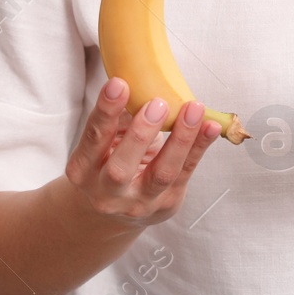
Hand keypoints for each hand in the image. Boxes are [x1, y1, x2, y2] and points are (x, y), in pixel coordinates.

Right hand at [63, 76, 220, 228]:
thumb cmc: (109, 163)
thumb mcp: (103, 144)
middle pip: (121, 168)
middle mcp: (106, 193)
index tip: (119, 84)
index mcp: (83, 171)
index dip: (106, 111)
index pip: (94, 139)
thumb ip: (117, 120)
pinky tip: (210, 126)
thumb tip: (140, 83)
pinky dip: (199, 147)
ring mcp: (138, 203)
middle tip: (158, 102)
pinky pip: (185, 172)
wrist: (113, 211)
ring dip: (180, 139)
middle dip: (141, 133)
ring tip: (193, 109)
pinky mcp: (166, 204)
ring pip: (161, 174)